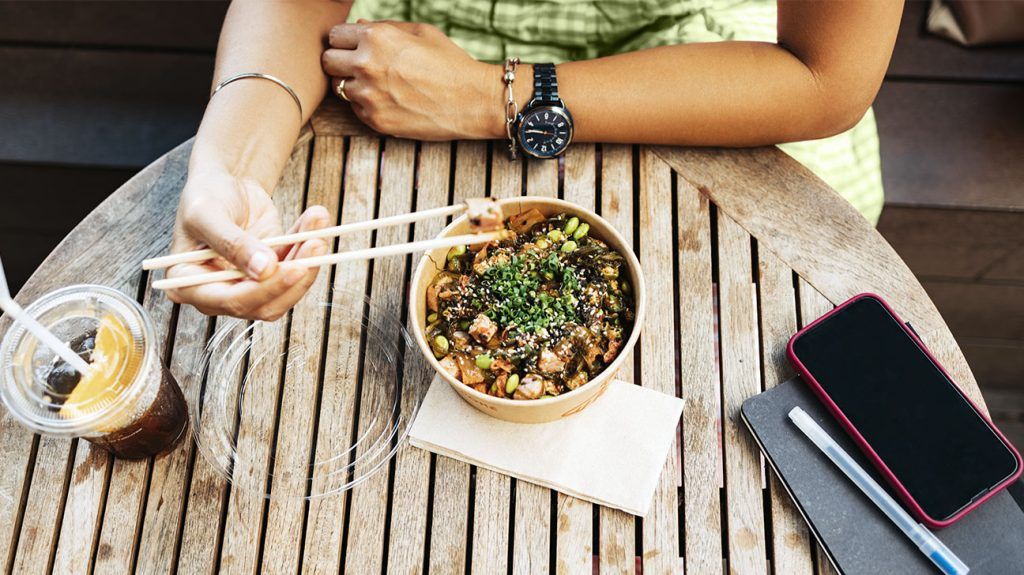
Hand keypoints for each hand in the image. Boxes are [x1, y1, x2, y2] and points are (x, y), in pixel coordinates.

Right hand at [166, 169, 329, 320]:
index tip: (295, 268)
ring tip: (318, 225)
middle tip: (316, 244)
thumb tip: (264, 270)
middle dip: (294, 277)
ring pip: (285, 291)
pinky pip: (294, 268)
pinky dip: (307, 247)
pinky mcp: (270, 273)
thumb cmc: (205, 195)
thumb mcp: (208, 213)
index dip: (267, 289)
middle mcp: (218, 293)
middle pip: (265, 304)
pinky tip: (316, 221)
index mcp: (189, 285)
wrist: (225, 182)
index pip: (233, 301)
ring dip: (307, 260)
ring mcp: (246, 286)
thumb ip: (233, 244)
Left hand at [322, 20, 501, 139]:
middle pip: (327, 62)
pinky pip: (356, 110)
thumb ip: (384, 28)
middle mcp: (366, 66)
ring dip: (355, 85)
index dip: (345, 41)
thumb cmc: (449, 62)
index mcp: (375, 38)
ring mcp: (368, 96)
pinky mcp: (374, 121)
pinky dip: (367, 105)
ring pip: (340, 88)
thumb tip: (358, 27)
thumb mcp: (420, 32)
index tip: (356, 47)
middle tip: (361, 66)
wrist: (472, 101)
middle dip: (341, 62)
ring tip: (381, 85)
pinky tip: (391, 101)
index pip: (334, 36)